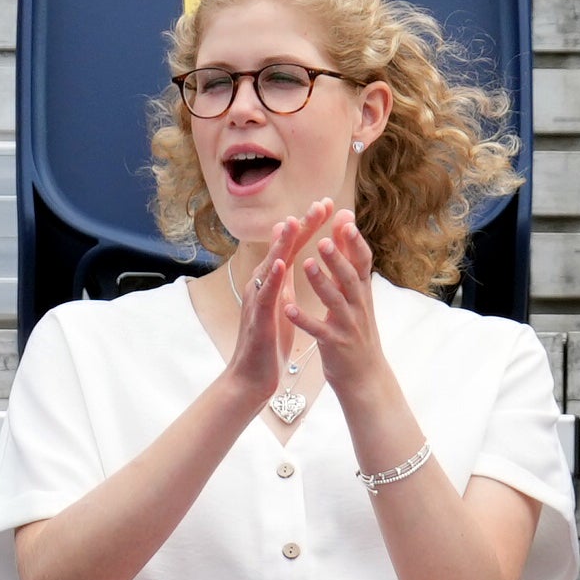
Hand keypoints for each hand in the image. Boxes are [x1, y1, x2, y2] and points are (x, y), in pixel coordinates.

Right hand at [225, 200, 337, 390]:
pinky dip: (272, 277)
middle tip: (320, 204)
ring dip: (282, 244)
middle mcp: (262, 285)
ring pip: (270, 266)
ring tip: (294, 222)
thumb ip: (282, 281)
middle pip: (283, 249)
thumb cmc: (266, 342)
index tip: (327, 206)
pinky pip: (264, 295)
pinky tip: (280, 263)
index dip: (309, 226)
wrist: (251, 376)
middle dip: (301, 226)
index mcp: (272, 282)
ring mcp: (257, 300)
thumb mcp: (279, 304)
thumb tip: (287, 259)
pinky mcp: (257, 318)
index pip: (293, 247)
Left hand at [285, 205, 385, 393]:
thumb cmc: (355, 330)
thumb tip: (347, 226)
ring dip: (321, 283)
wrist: (365, 376)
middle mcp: (358, 306)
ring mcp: (348, 326)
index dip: (355, 241)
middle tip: (323, 239)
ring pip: (335, 301)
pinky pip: (318, 331)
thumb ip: (348, 263)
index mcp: (362, 293)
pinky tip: (288, 309)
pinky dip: (303, 319)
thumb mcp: (355, 296)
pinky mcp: (335, 345)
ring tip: (306, 265)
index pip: (362, 262)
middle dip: (337, 258)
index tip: (344, 218)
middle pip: (350, 278)